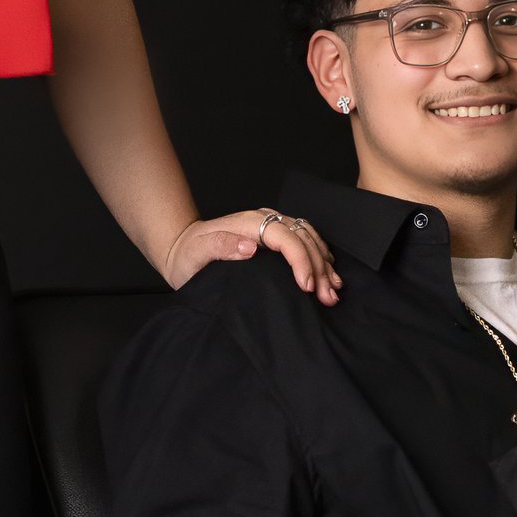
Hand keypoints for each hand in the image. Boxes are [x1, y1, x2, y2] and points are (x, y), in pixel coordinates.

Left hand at [163, 208, 342, 304]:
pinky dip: (320, 258)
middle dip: (319, 268)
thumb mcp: (198, 252)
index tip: (306, 286)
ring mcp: (273, 226)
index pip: (286, 237)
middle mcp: (266, 220)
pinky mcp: (276, 236)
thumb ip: (221, 246)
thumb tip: (251, 247)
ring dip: (324, 264)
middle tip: (327, 296)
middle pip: (303, 238)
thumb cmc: (189, 254)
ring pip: (309, 239)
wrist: (183, 248)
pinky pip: (306, 241)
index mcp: (250, 223)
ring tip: (333, 290)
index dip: (300, 260)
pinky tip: (328, 274)